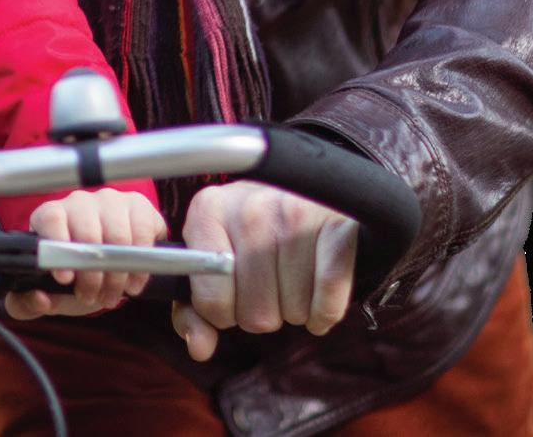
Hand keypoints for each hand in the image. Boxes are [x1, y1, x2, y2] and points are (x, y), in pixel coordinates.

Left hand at [4, 189, 167, 319]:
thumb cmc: (74, 272)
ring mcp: (110, 200)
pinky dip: (140, 266)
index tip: (65, 278)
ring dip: (118, 275)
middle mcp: (79, 202)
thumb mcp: (51, 291)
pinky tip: (132, 282)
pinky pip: (144, 232)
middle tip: (93, 298)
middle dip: (93, 276)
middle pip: (89, 233)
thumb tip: (38, 298)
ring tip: (112, 294)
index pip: (52, 219)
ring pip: (119, 237)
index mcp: (51, 215)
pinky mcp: (138, 206)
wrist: (107, 262)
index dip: (58, 245)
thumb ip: (29, 302)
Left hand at [170, 183, 357, 360]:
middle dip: (263, 311)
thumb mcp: (212, 256)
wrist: (307, 184)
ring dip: (295, 308)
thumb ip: (194, 307)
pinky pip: (329, 303)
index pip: (212, 304)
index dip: (225, 312)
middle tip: (269, 283)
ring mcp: (295, 213)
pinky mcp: (337, 227)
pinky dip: (325, 313)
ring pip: (294, 313)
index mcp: (207, 211)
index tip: (234, 294)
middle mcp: (248, 208)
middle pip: (256, 315)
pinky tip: (318, 296)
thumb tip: (198, 348)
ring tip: (293, 277)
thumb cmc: (251, 229)